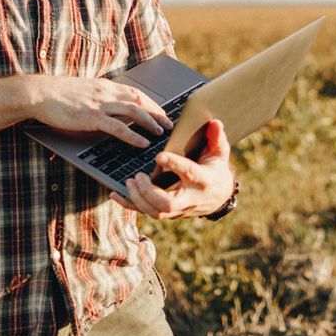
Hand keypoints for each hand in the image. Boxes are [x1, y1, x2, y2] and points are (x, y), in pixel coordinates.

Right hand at [24, 75, 172, 147]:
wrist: (40, 93)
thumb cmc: (58, 94)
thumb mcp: (84, 90)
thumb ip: (99, 96)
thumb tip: (109, 104)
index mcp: (105, 86)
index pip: (135, 92)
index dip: (151, 102)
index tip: (161, 111)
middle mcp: (107, 92)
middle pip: (140, 100)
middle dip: (157, 112)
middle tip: (169, 123)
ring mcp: (100, 104)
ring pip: (135, 111)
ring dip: (151, 122)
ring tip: (161, 133)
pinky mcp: (92, 118)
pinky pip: (119, 127)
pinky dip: (134, 135)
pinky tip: (143, 142)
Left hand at [111, 119, 234, 218]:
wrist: (218, 197)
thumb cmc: (216, 170)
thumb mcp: (220, 153)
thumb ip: (216, 138)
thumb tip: (215, 122)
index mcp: (203, 180)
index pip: (189, 173)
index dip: (175, 165)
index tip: (159, 156)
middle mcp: (190, 198)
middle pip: (167, 204)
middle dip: (148, 192)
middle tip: (138, 176)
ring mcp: (178, 209)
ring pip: (155, 212)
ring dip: (138, 198)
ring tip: (129, 181)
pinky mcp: (167, 213)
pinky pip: (146, 212)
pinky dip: (129, 204)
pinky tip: (115, 194)